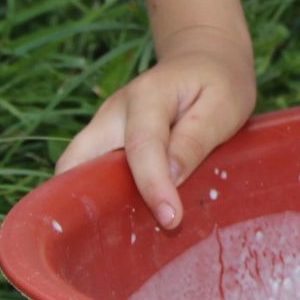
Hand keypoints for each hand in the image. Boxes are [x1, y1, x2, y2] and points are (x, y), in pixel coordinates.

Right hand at [57, 33, 256, 229]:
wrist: (204, 58)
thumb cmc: (219, 82)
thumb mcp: (224, 105)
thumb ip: (195, 139)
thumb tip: (170, 177)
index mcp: (146, 97)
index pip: (142, 147)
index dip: (153, 186)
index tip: (171, 218)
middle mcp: (112, 113)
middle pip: (78, 161)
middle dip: (84, 199)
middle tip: (110, 241)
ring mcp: (104, 128)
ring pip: (75, 170)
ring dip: (87, 201)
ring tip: (112, 240)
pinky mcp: (105, 143)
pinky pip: (90, 174)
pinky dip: (97, 197)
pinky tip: (118, 224)